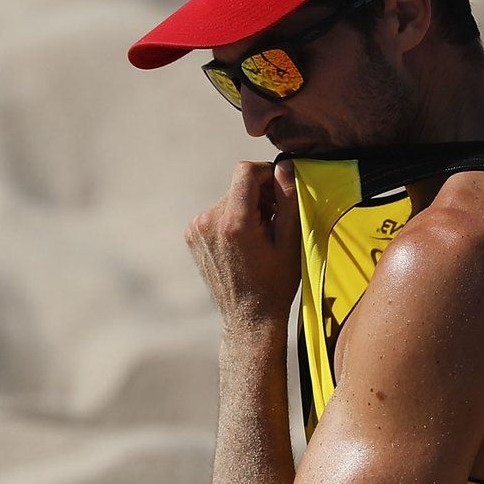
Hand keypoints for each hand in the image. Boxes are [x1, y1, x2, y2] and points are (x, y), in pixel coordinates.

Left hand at [185, 159, 301, 332]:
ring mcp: (196, 229)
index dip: (267, 173)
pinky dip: (233, 219)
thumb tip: (284, 166)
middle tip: (277, 219)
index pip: (245, 172)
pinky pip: (217, 213)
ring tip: (261, 235)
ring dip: (247, 208)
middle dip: (260, 195)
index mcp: (233, 223)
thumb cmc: (275, 283)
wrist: (249, 317)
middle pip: (238, 186)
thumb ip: (288, 199)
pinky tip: (245, 243)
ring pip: (229, 199)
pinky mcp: (192, 235)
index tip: (281, 189)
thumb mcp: (290, 241)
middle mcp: (208, 222)